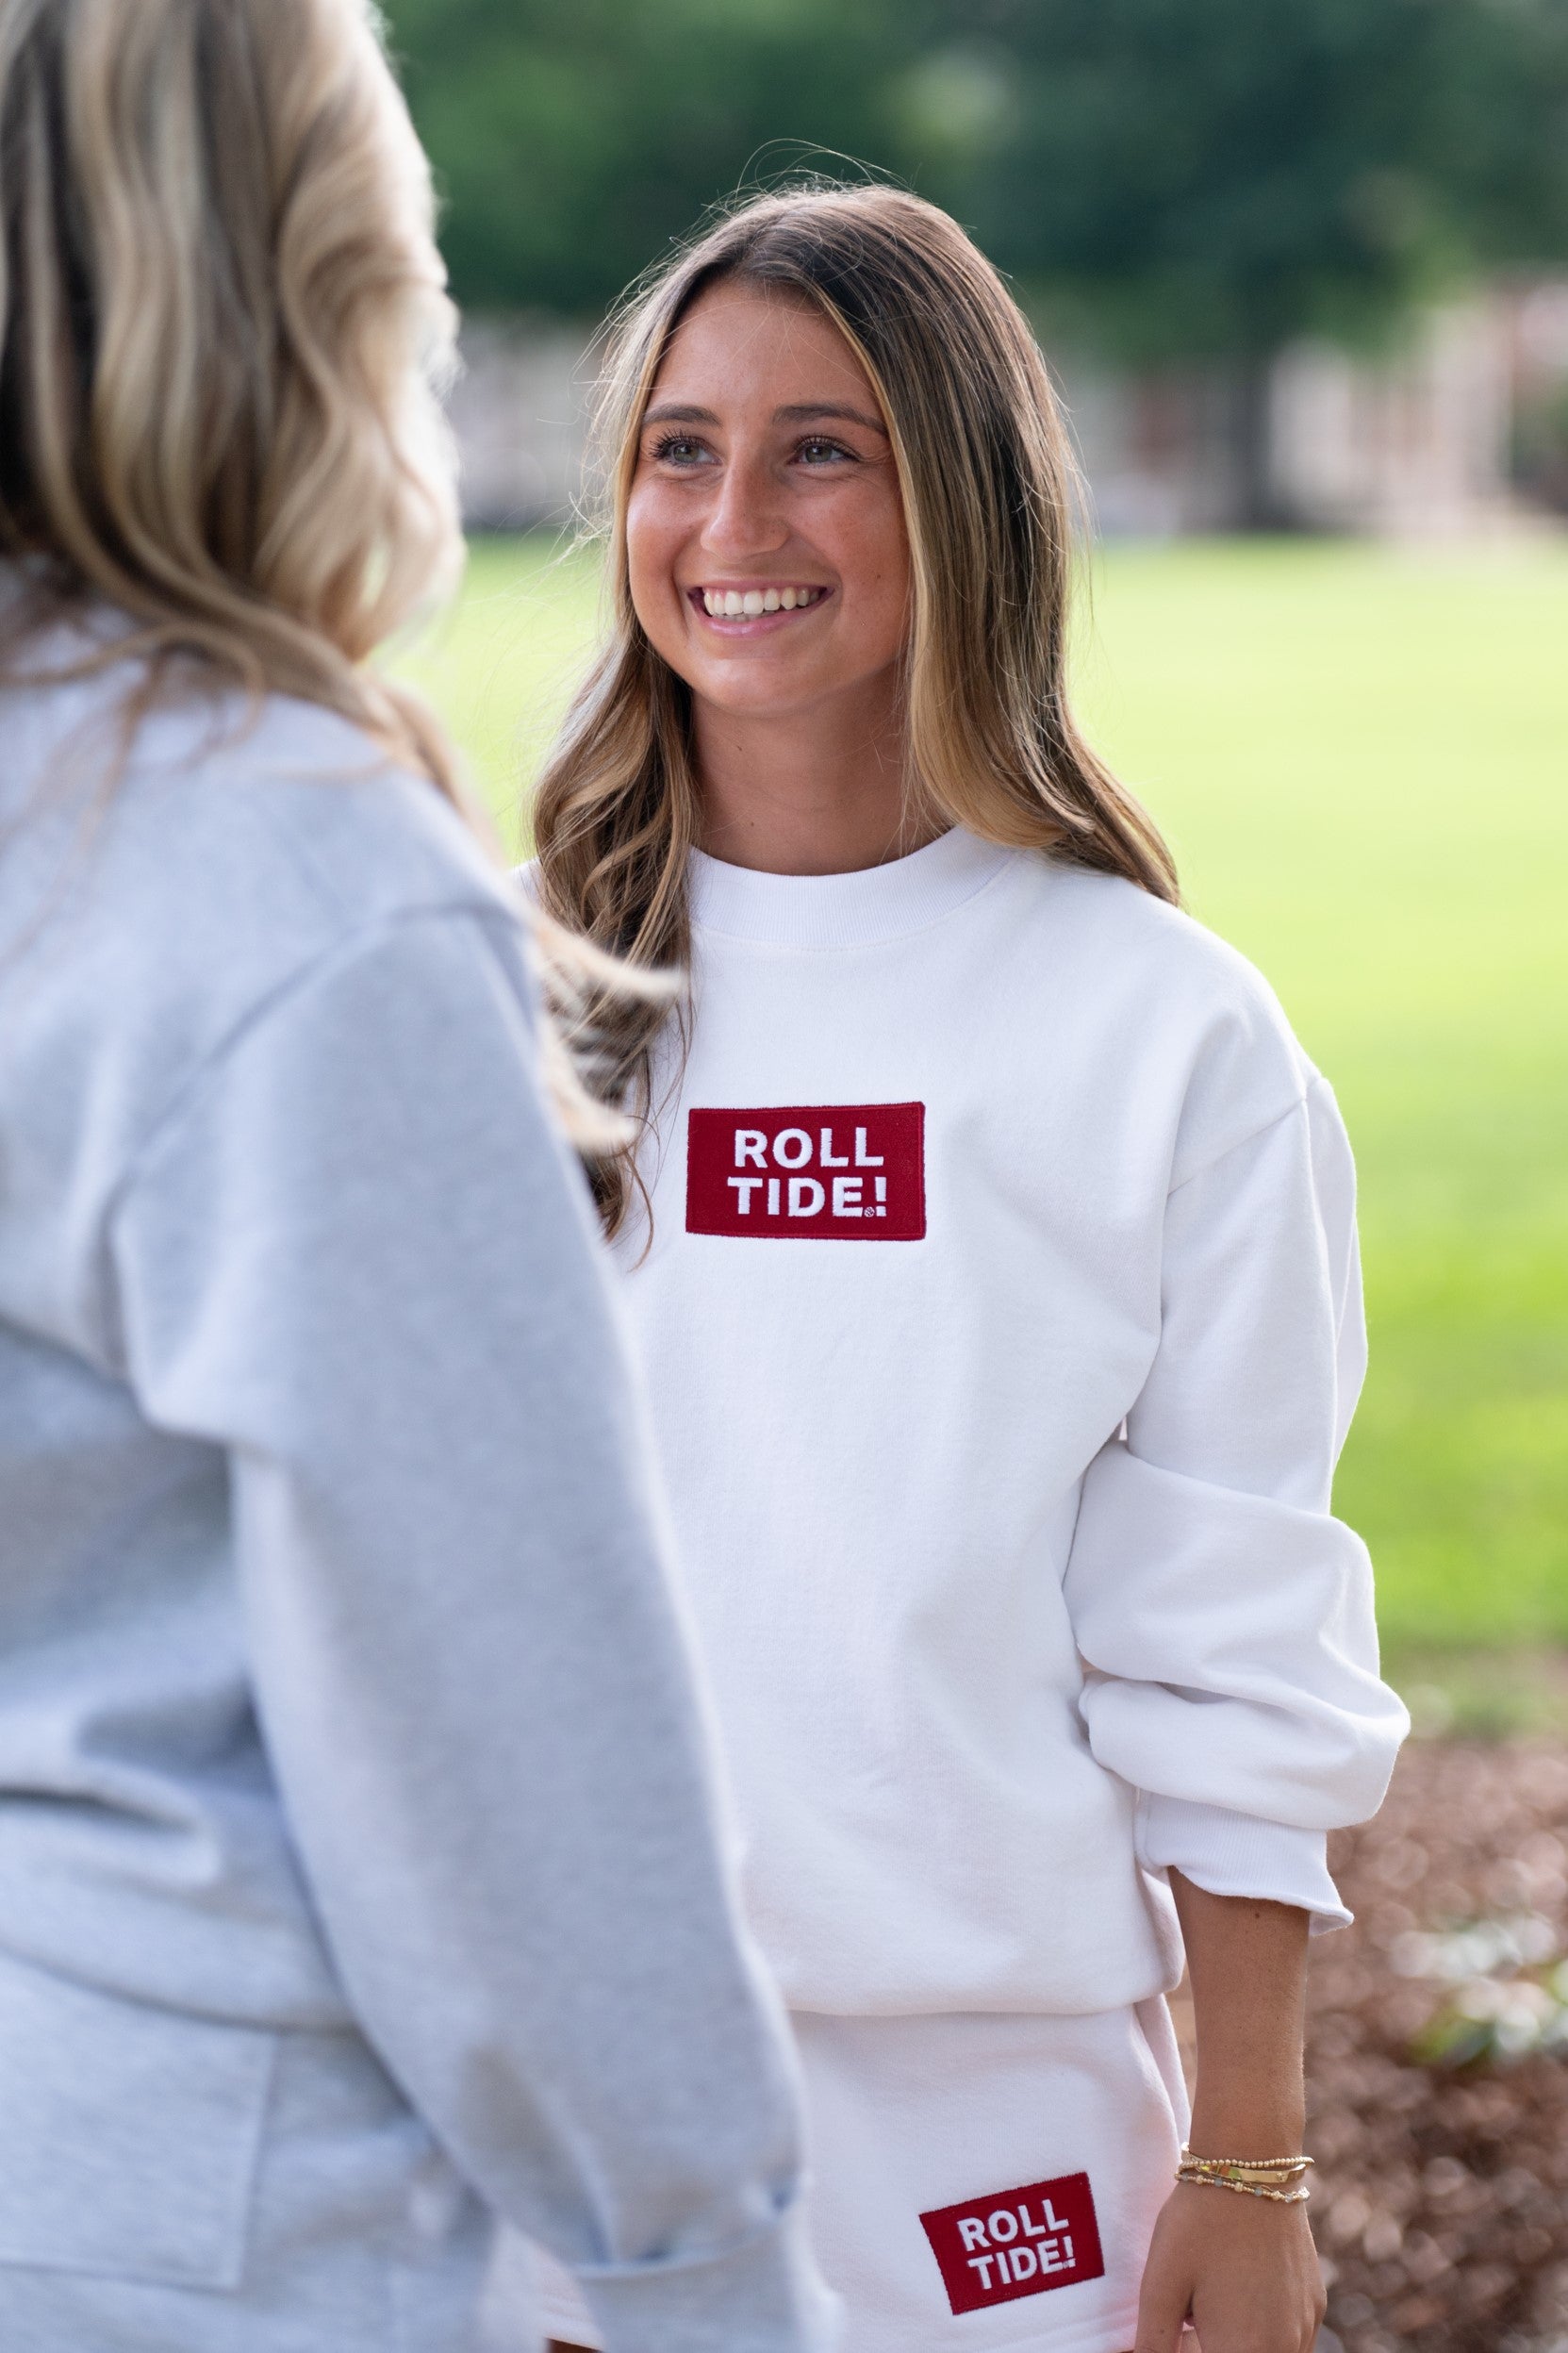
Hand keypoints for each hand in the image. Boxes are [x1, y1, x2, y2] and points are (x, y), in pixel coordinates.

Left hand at [1133, 2180, 1324, 2352]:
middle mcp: (1285, 2348)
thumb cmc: (1199, 2223)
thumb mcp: (1160, 2285)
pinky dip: (1262, 2329)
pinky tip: (1238, 2287)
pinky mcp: (1316, 2304)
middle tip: (1192, 2313)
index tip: (1180, 2328)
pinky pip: (1287, 2337)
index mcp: (1246, 2350)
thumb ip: (1154, 2343)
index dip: (1188, 2350)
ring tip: (1211, 2298)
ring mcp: (1306, 2327)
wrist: (1251, 2164)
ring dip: (1239, 2342)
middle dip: (1211, 2346)